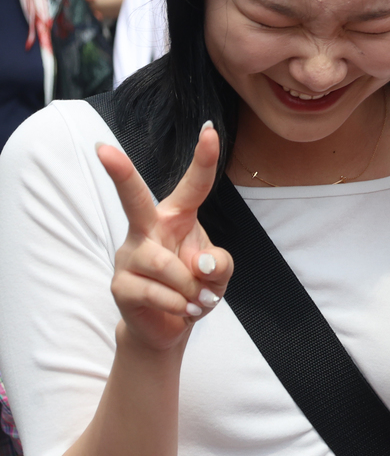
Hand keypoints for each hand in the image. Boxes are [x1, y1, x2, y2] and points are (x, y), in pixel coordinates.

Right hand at [98, 122, 233, 351]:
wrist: (171, 326)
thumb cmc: (195, 288)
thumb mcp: (219, 275)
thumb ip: (221, 264)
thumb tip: (200, 264)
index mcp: (176, 218)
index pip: (193, 186)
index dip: (203, 159)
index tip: (209, 129)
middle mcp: (147, 230)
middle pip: (133, 199)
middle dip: (120, 174)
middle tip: (103, 149)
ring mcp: (129, 256)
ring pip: (164, 264)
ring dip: (190, 286)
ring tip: (198, 299)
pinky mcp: (120, 285)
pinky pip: (156, 293)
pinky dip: (180, 304)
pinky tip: (184, 310)